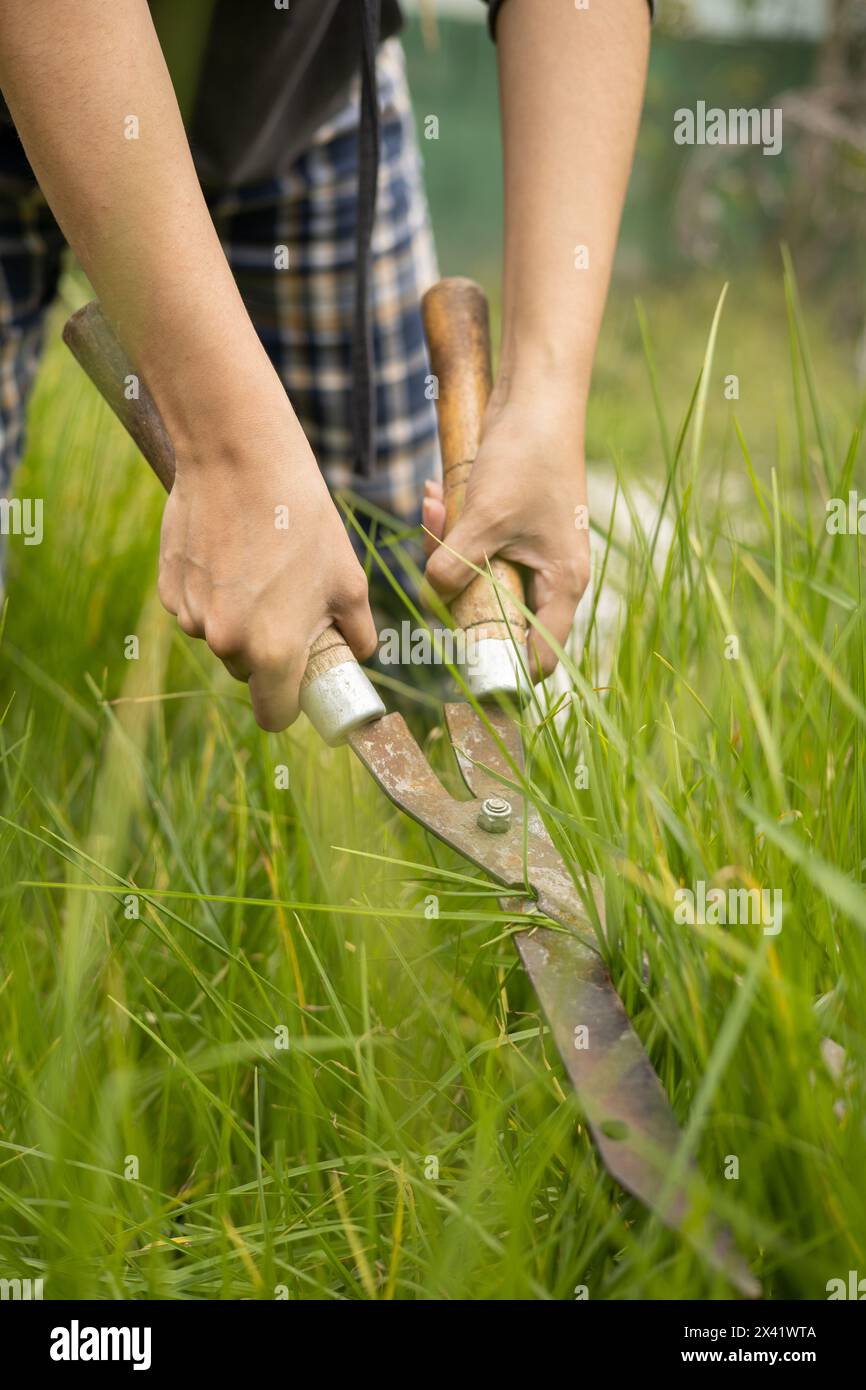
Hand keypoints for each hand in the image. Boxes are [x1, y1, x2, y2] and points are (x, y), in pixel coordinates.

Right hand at [157, 403, 377, 731]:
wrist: (240, 458)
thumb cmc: (304, 519)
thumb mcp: (349, 580)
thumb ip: (357, 633)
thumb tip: (358, 655)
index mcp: (273, 651)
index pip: (274, 716)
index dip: (290, 705)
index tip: (300, 683)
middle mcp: (225, 642)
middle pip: (246, 672)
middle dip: (266, 652)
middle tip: (289, 605)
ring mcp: (191, 615)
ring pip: (219, 637)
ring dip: (238, 619)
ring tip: (260, 566)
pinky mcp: (168, 588)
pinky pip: (196, 608)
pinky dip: (213, 593)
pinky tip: (230, 552)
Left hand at [423, 393, 589, 678]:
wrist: (538, 397)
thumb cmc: (526, 458)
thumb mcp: (484, 518)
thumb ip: (455, 566)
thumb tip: (432, 597)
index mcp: (563, 584)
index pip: (541, 656)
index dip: (505, 670)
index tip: (463, 666)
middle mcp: (553, 576)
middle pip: (498, 616)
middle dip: (457, 591)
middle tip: (434, 556)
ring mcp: (533, 553)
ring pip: (479, 577)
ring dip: (448, 550)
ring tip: (433, 506)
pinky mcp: (513, 530)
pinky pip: (476, 546)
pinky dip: (453, 528)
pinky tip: (434, 494)